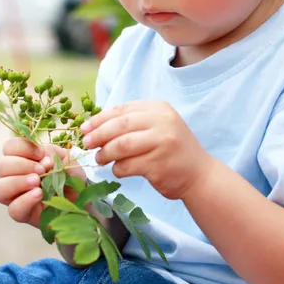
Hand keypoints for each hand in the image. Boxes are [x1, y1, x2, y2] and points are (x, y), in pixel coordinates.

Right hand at [0, 138, 85, 228]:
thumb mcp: (66, 159)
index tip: (41, 154)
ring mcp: (16, 196)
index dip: (23, 147)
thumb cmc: (70, 176)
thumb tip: (42, 157)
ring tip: (37, 182)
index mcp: (23, 159)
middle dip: (22, 165)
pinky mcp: (23, 214)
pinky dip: (25, 200)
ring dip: (17, 182)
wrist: (82, 200)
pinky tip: (39, 195)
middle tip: (42, 170)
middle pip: (1, 166)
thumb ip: (52, 152)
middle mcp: (14, 176)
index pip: (9, 147)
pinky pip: (13, 209)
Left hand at [81, 100, 212, 199]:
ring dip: (105, 154)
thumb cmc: (171, 149)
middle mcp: (162, 122)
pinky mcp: (158, 164)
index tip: (84, 128)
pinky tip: (119, 170)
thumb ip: (132, 122)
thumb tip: (94, 126)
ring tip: (99, 159)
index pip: (122, 110)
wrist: (199, 174)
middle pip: (119, 126)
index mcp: (159, 108)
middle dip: (98, 135)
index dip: (100, 119)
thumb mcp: (157, 126)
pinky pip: (127, 166)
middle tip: (86, 143)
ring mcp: (162, 143)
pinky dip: (117, 169)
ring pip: (121, 146)